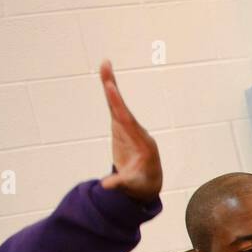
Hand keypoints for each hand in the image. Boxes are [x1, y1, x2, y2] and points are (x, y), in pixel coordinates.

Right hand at [98, 61, 161, 201]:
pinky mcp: (122, 126)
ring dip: (111, 85)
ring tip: (104, 65)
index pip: (128, 123)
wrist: (147, 182)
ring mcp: (130, 127)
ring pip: (119, 104)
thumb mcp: (132, 185)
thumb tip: (106, 185)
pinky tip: (106, 79)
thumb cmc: (140, 183)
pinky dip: (110, 94)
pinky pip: (115, 107)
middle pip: (123, 108)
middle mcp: (138, 131)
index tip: (111, 92)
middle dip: (114, 91)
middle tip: (106, 71)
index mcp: (143, 143)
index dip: (119, 108)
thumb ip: (121, 183)